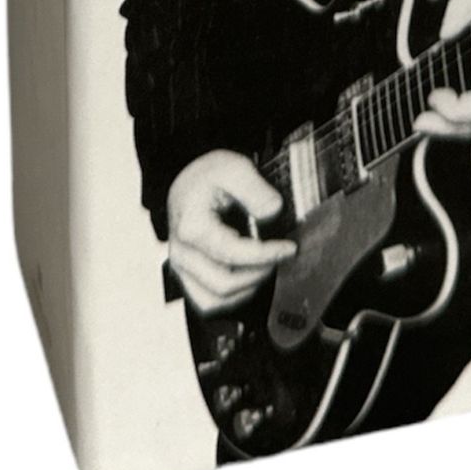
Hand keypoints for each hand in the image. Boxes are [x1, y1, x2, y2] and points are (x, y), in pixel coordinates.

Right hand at [166, 150, 295, 313]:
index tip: (289, 248)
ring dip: (246, 290)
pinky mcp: (186, 275)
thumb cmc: (210, 175)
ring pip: (213, 301)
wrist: (190, 179)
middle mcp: (181, 253)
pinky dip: (232, 297)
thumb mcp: (235, 168)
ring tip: (266, 267)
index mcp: (191, 227)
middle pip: (223, 284)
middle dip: (259, 274)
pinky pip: (207, 301)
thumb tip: (273, 212)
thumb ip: (255, 189)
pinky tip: (251, 276)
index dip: (266, 254)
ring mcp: (181, 267)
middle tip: (281, 256)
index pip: (232, 254)